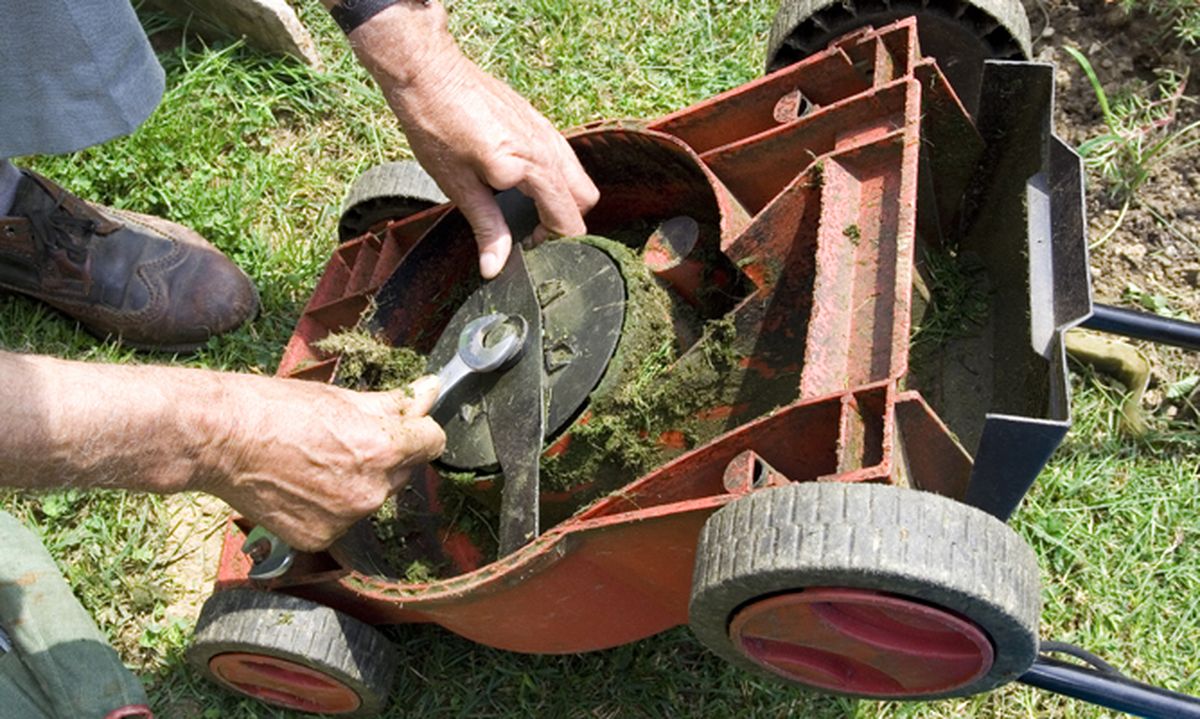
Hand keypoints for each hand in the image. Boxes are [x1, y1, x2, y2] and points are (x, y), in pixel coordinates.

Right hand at [206, 375, 444, 551]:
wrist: (220, 439)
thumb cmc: (275, 409)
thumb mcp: (342, 397)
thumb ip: (394, 403)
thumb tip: (431, 391)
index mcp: (382, 449)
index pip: (433, 441)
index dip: (419, 429)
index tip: (405, 425)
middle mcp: (371, 490)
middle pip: (402, 470)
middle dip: (385, 455)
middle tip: (343, 438)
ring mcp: (345, 519)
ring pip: (371, 496)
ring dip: (356, 482)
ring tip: (315, 460)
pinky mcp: (319, 538)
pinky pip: (341, 520)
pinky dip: (327, 506)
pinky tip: (300, 485)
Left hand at [390, 55, 599, 277]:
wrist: (427, 72)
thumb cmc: (436, 125)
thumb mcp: (458, 186)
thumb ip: (487, 228)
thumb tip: (495, 267)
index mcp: (531, 167)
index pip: (568, 220)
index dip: (554, 244)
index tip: (528, 248)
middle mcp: (548, 148)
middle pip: (585, 199)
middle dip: (566, 222)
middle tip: (531, 233)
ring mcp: (546, 130)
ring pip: (578, 176)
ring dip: (562, 199)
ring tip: (526, 209)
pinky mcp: (537, 120)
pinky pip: (563, 156)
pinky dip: (555, 178)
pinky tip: (521, 181)